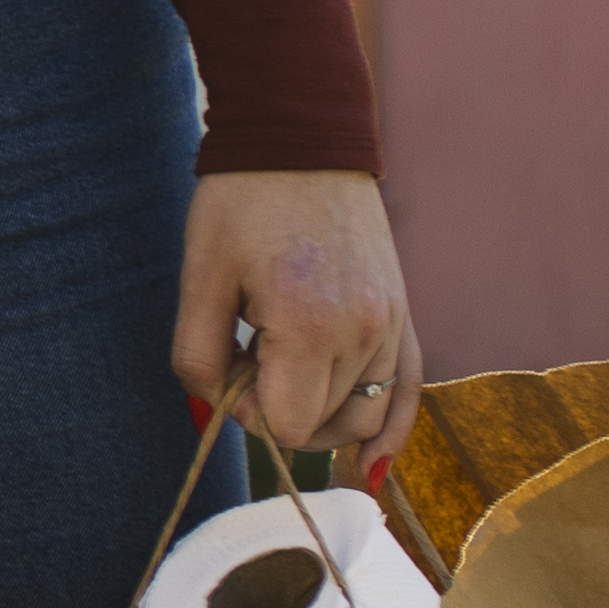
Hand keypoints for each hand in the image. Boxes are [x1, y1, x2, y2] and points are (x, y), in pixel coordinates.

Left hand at [183, 169, 419, 462]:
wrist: (302, 143)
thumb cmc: (240, 205)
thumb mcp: (200, 278)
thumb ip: (198, 356)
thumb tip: (212, 415)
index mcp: (310, 325)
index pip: (287, 425)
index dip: (249, 416)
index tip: (230, 375)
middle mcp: (364, 331)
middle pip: (325, 425)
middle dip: (281, 410)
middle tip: (250, 361)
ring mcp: (392, 323)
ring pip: (365, 415)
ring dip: (322, 414)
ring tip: (286, 370)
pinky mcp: (404, 314)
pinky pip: (410, 390)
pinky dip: (389, 428)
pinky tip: (372, 464)